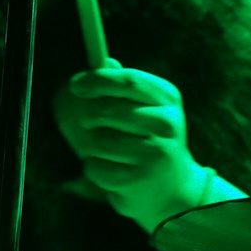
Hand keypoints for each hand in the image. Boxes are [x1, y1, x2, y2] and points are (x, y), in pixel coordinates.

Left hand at [51, 59, 207, 232]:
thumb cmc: (153, 140)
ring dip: (93, 147)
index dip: (98, 80)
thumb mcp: (149, 108)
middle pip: (107, 110)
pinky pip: (95, 167)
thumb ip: (127, 86)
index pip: (129, 81)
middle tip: (90, 122)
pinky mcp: (137, 180)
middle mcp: (166, 125)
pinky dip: (94, 169)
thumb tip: (105, 62)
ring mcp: (154, 154)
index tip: (76, 85)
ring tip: (108, 152)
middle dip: (89, 116)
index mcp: (168, 99)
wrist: (174, 188)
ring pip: (97, 141)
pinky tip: (112, 171)